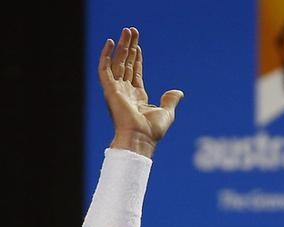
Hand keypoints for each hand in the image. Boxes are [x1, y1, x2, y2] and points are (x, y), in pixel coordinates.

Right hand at [98, 27, 183, 156]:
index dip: (136, 59)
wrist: (140, 138)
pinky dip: (106, 55)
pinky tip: (111, 43)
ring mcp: (116, 90)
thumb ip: (170, 100)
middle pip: (125, 64)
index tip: (138, 46)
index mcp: (137, 97)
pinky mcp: (110, 90)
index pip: (134, 73)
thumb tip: (178, 91)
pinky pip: (104, 69)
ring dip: (122, 46)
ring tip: (127, 31)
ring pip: (117, 62)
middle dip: (129, 47)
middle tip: (132, 31)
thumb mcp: (166, 112)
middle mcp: (125, 92)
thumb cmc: (152, 130)